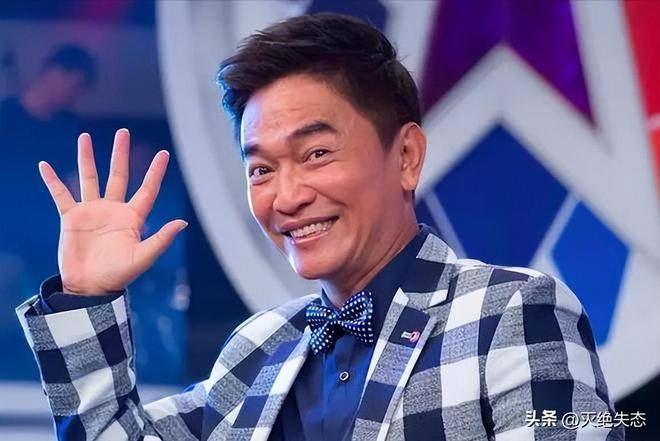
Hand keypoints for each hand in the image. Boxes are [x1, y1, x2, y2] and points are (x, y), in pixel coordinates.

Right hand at [38, 129, 187, 294]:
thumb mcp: (143, 257)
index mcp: (133, 217)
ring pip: (89, 178)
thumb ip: (162, 239)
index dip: (155, 172)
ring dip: (86, 158)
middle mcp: (113, 210)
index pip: (147, 189)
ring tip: (84, 137)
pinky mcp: (71, 218)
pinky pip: (60, 195)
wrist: (90, 288)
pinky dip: (52, 181)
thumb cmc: (119, 275)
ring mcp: (92, 212)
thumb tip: (183, 222)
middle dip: (120, 154)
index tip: (164, 153)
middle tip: (123, 132)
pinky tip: (45, 166)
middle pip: (118, 175)